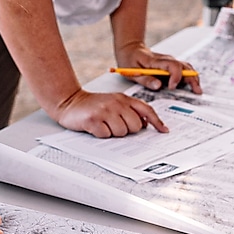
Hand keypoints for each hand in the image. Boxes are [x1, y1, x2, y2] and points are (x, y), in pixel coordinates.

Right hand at [54, 89, 168, 136]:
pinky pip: (106, 135)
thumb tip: (146, 124)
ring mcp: (104, 111)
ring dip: (113, 133)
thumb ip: (130, 110)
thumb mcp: (114, 102)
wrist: (70, 102)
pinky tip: (96, 127)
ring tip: (104, 124)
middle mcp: (116, 103)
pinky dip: (101, 134)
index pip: (146, 109)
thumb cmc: (94, 105)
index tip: (163, 130)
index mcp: (123, 98)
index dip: (156, 121)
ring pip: (121, 132)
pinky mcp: (93, 120)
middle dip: (127, 129)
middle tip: (115, 124)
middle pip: (135, 126)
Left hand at [114, 42, 202, 93]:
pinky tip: (192, 86)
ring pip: (186, 67)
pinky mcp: (171, 65)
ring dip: (193, 78)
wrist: (131, 49)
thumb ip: (145, 80)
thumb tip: (158, 86)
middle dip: (191, 78)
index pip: (172, 65)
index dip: (176, 76)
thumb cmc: (130, 60)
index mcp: (156, 61)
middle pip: (184, 66)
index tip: (172, 87)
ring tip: (198, 90)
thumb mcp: (132, 72)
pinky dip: (190, 77)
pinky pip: (184, 70)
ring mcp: (170, 61)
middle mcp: (166, 60)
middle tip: (196, 91)